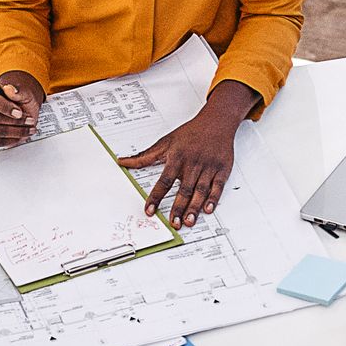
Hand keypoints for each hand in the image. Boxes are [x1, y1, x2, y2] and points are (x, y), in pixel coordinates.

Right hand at [0, 72, 45, 148]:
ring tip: (29, 129)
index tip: (19, 113)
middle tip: (30, 121)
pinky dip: (10, 141)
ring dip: (17, 132)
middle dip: (16, 122)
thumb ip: (18, 90)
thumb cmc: (20, 98)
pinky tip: (19, 137)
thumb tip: (10, 89)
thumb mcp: (25, 92)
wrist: (21, 107)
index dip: (4, 108)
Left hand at [119, 83, 257, 228]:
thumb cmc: (190, 133)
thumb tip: (123, 161)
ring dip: (194, 208)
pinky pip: (218, 187)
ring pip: (200, 191)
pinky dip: (213, 199)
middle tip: (173, 223)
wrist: (216, 122)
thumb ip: (144, 156)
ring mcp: (208, 168)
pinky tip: (208, 210)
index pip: (164, 181)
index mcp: (177, 158)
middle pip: (184, 190)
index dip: (156, 197)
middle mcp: (193, 164)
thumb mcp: (165, 142)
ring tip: (188, 222)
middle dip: (178, 208)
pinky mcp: (222, 170)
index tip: (150, 210)